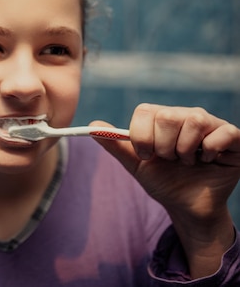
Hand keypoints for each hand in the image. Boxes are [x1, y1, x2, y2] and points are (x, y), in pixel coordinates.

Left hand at [91, 103, 239, 277]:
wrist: (187, 207)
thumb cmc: (163, 181)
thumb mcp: (136, 164)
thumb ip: (115, 144)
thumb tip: (93, 126)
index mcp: (161, 118)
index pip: (145, 111)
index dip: (142, 136)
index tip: (146, 155)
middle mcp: (186, 115)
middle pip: (167, 116)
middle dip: (163, 147)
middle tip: (169, 160)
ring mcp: (211, 124)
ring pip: (193, 121)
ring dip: (185, 151)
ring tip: (187, 162)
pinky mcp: (233, 138)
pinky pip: (222, 133)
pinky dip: (210, 151)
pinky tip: (207, 160)